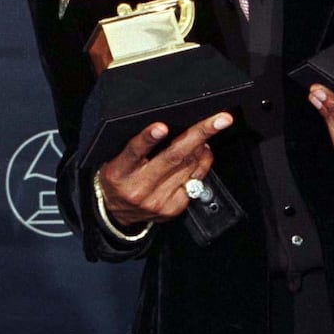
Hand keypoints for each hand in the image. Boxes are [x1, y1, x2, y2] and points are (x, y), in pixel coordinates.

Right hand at [97, 113, 231, 227]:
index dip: (148, 138)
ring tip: (209, 130)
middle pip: (173, 157)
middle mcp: (139, 188)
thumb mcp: (113, 160)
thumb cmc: (117, 179)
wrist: (115, 213)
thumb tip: (164, 127)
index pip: (133, 152)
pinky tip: (202, 153)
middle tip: (219, 120)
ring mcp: (158, 200)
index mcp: (119, 173)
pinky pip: (195, 182)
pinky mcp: (172, 208)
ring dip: (203, 146)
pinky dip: (202, 163)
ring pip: (189, 167)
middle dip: (199, 134)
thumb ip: (133, 147)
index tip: (161, 127)